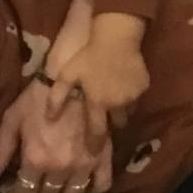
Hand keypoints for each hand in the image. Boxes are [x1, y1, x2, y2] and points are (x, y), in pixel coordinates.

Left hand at [0, 87, 113, 192]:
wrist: (72, 82)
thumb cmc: (37, 100)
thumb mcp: (12, 121)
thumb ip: (1, 151)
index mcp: (35, 160)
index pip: (25, 192)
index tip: (20, 188)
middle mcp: (60, 169)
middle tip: (39, 186)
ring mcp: (84, 165)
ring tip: (60, 186)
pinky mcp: (104, 158)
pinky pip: (103, 184)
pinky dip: (94, 188)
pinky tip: (85, 182)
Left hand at [47, 12, 149, 148]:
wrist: (116, 37)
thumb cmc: (88, 56)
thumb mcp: (66, 75)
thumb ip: (57, 98)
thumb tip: (49, 118)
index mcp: (98, 103)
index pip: (97, 132)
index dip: (95, 145)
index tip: (93, 154)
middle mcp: (118, 104)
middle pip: (117, 124)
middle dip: (112, 124)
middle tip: (106, 120)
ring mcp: (133, 96)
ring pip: (128, 111)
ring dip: (121, 110)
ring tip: (114, 100)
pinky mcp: (143, 87)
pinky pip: (136, 97)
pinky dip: (129, 95)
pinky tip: (122, 84)